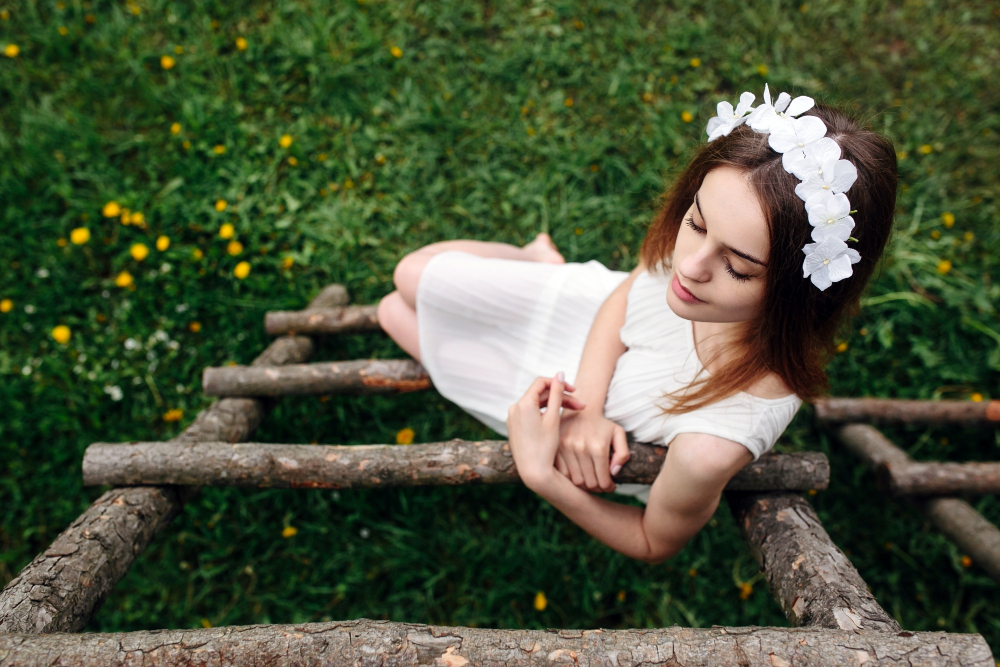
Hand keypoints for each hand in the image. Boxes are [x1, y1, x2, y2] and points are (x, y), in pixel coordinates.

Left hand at [506, 373, 584, 489]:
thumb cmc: (545, 447)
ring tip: (574, 413)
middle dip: (560, 397)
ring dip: (554, 406)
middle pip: (540, 395)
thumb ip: (556, 394)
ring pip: (536, 405)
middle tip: (581, 406)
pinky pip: (530, 414)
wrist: (533, 472)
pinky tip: (559, 421)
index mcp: (523, 404)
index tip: (575, 391)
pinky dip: (544, 414)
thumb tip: (559, 373)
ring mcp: (513, 419)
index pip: (541, 382)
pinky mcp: (514, 427)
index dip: (559, 383)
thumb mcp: (554, 418)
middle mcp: (514, 409)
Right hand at [556, 409, 629, 492]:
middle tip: (601, 484)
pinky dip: (571, 478)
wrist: (579, 411)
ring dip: (584, 486)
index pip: (603, 481)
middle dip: (598, 488)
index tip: (610, 486)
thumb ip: (623, 454)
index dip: (609, 487)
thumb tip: (614, 472)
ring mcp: (566, 449)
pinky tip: (578, 474)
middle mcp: (581, 449)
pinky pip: (563, 474)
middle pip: (590, 484)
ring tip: (590, 481)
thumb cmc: (601, 425)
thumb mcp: (618, 433)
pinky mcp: (556, 450)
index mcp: (598, 447)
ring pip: (576, 481)